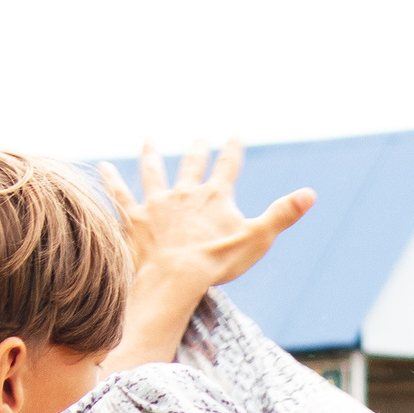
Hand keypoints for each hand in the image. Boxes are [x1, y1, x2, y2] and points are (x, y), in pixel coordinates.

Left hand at [99, 139, 313, 302]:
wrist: (175, 278)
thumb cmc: (217, 262)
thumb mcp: (257, 238)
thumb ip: (283, 214)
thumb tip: (311, 194)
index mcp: (216, 196)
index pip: (228, 165)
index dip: (233, 149)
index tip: (234, 134)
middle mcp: (185, 193)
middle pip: (193, 165)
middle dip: (198, 150)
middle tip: (199, 137)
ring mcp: (158, 204)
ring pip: (154, 173)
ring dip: (153, 156)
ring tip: (150, 141)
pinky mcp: (135, 219)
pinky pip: (120, 194)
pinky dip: (111, 180)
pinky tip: (103, 166)